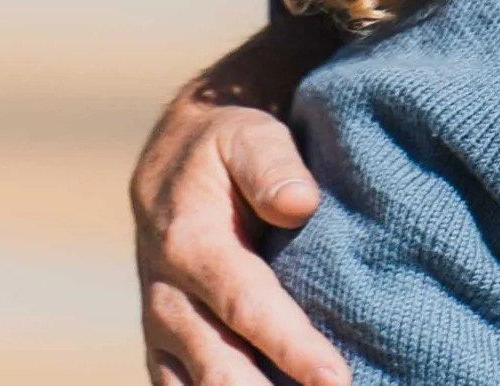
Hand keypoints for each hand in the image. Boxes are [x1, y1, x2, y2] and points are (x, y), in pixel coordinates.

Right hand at [131, 28, 348, 385]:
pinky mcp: (167, 348)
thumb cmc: (226, 147)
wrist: (171, 162)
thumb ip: (273, 167)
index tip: (336, 379)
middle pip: (220, 366)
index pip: (248, 307)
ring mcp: (163, 331)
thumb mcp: (249, 138)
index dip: (291, 347)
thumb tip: (300, 203)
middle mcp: (169, 299)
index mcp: (191, 247)